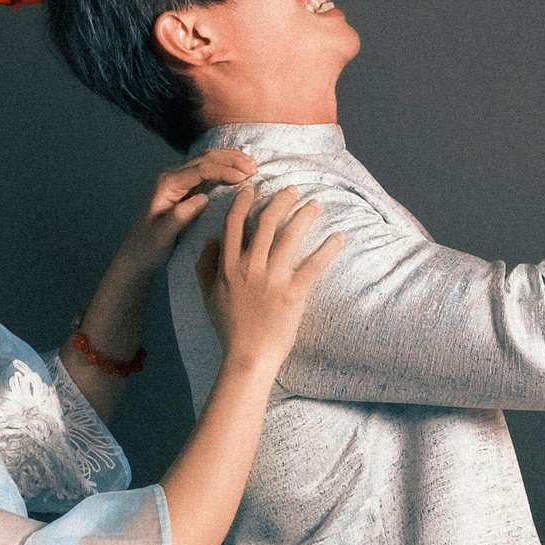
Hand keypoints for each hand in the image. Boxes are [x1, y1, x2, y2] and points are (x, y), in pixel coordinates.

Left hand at [118, 147, 255, 280]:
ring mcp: (178, 181)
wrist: (136, 255)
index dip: (224, 170)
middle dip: (231, 160)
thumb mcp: (162, 236)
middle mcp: (172, 178)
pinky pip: (207, 171)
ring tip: (252, 165)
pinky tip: (239, 170)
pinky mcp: (185, 189)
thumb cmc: (148, 248)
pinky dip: (225, 167)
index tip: (244, 177)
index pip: (200, 170)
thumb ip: (180, 216)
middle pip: (205, 159)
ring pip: (207, 161)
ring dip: (230, 160)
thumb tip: (203, 198)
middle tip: (255, 167)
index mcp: (167, 185)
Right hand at [196, 183, 343, 370]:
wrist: (248, 356)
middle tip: (294, 189)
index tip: (253, 188)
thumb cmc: (229, 328)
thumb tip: (209, 240)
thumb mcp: (208, 296)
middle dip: (281, 200)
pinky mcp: (294, 293)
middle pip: (266, 222)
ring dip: (305, 215)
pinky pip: (314, 265)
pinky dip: (328, 249)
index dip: (243, 201)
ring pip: (290, 236)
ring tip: (316, 204)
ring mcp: (273, 279)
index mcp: (228, 266)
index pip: (234, 224)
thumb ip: (205, 266)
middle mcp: (250, 267)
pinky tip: (339, 237)